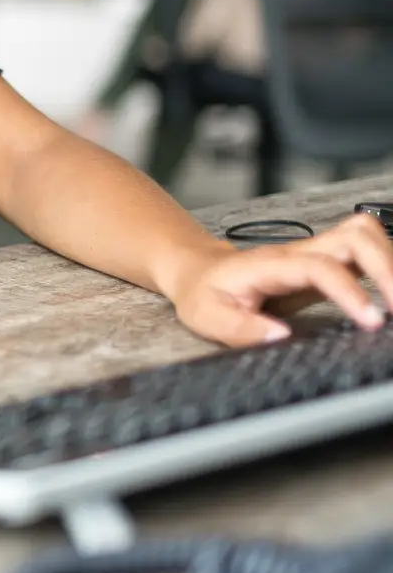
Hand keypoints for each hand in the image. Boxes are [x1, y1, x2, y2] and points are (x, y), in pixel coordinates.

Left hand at [165, 213, 392, 345]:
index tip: (371, 320)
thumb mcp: (207, 316)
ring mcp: (315, 253)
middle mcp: (298, 252)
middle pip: (355, 236)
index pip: (320, 267)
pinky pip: (365, 250)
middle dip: (386, 268)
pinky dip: (386, 265)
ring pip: (365, 235)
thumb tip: (279, 337)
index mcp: (271, 265)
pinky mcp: (326, 261)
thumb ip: (240, 328)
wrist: (199, 270)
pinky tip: (389, 294)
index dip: (350, 291)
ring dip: (390, 263)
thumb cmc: (204, 293)